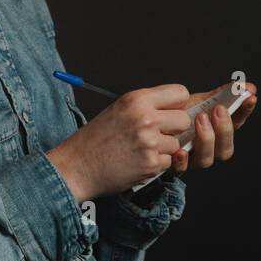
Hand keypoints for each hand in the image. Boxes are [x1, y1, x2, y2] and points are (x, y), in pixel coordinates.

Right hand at [47, 84, 191, 199]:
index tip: (170, 112)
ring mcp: (149, 141)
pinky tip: (137, 162)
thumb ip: (146, 106)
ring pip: (176, 143)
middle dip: (174, 129)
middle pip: (183, 119)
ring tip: (140, 150)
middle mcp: (145, 117)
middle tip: (156, 135)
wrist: (76, 167)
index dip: (177, 105)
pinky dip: (156, 165)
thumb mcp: (118, 110)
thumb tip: (174, 108)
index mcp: (136, 99)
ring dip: (163, 149)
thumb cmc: (94, 140)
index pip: (180, 93)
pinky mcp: (151, 163)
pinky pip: (168, 162)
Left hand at [170, 82, 257, 173]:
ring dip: (207, 139)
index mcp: (218, 131)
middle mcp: (209, 148)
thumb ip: (221, 95)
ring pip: (207, 159)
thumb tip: (246, 85)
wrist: (151, 124)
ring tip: (200, 119)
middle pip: (226, 149)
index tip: (249, 97)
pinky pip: (182, 168)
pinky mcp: (176, 165)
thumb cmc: (177, 114)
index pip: (237, 123)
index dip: (244, 111)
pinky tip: (180, 150)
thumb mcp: (199, 102)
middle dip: (225, 129)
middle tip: (219, 109)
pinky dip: (183, 160)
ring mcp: (193, 158)